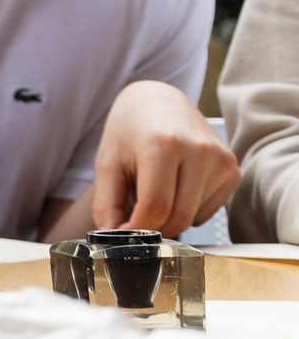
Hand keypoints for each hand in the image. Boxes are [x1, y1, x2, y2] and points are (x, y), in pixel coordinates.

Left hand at [92, 80, 238, 237]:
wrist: (159, 102)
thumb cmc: (130, 132)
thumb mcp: (108, 163)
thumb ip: (106, 202)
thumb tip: (110, 236)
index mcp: (164, 145)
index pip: (156, 207)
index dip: (137, 229)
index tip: (123, 234)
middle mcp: (198, 151)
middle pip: (178, 217)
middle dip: (153, 228)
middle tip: (134, 220)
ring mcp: (220, 161)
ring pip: (193, 218)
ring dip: (170, 218)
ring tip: (153, 192)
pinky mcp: (232, 170)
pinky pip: (207, 212)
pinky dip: (188, 211)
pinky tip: (175, 189)